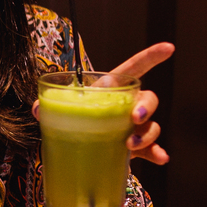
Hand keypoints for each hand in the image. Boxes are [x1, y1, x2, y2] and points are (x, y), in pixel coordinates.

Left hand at [31, 43, 173, 164]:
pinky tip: (160, 158)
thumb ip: (48, 104)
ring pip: (151, 125)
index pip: (134, 68)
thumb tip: (37, 108)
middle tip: (135, 117)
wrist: (72, 143)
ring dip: (147, 135)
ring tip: (131, 145)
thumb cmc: (71, 117)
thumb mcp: (59, 108)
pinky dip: (156, 153)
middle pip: (148, 99)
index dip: (151, 56)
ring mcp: (132, 127)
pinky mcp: (133, 147)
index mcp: (111, 88)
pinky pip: (150, 149)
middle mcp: (126, 105)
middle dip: (147, 107)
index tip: (168, 48)